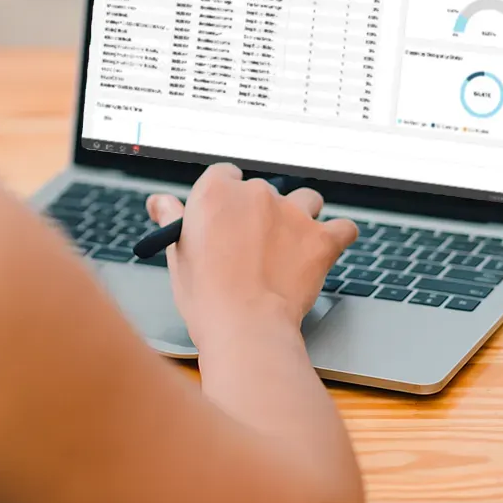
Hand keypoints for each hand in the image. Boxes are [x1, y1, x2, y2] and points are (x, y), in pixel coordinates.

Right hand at [146, 164, 357, 350]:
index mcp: (216, 193)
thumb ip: (172, 219)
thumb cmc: (205, 296)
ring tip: (291, 245)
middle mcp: (256, 194)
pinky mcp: (322, 238)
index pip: (225, 174)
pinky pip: (343, 226)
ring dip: (301, 216)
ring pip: (306, 200)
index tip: (226, 215)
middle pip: (263, 190)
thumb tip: (159, 202)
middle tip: (253, 245)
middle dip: (260, 213)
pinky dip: (337, 236)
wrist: (245, 328)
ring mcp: (293, 213)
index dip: (226, 197)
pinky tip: (327, 248)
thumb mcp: (178, 254)